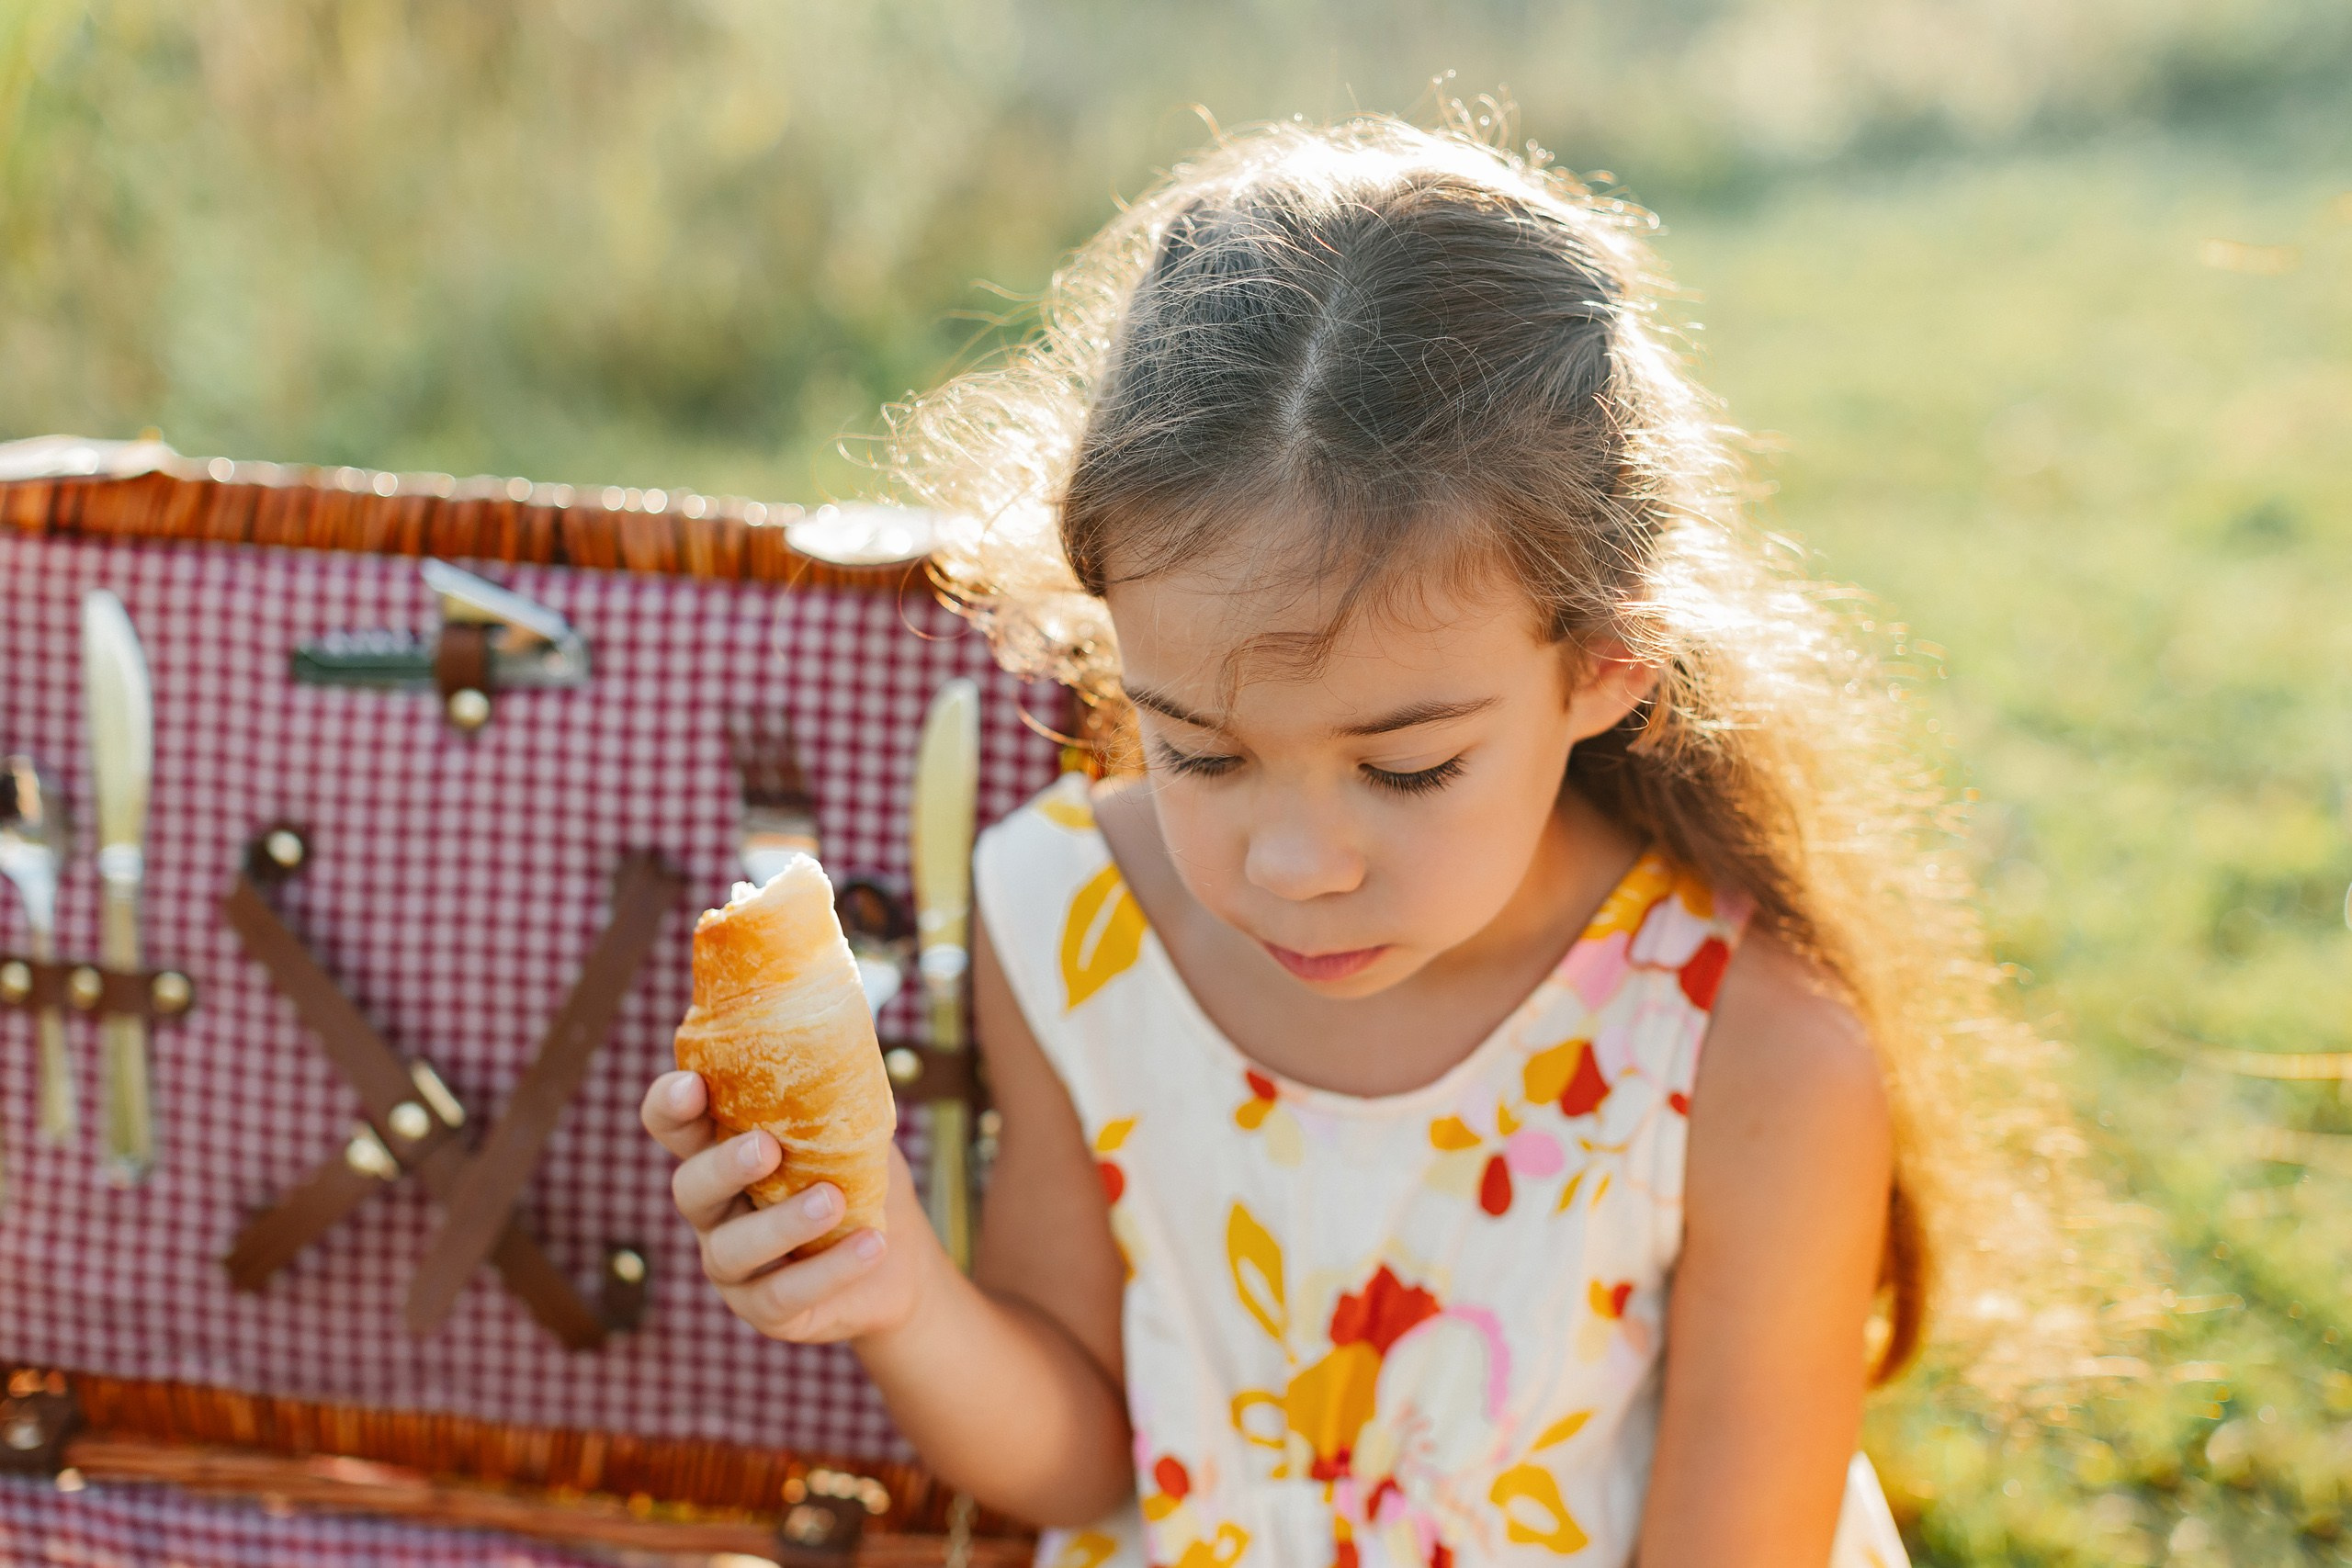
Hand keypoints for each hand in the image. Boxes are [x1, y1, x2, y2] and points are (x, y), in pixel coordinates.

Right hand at [641, 1069, 937, 1343]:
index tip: (689, 1087)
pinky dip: (828, 1269)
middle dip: (723, 1165)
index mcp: (722, 1151)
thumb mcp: (853, 1128)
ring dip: (781, 1223)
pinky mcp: (764, 1309)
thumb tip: (844, 1023)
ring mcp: (733, 1265)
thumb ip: (835, 1088)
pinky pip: (783, 1294)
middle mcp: (715, 1209)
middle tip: (766, 1148)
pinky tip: (870, 1244)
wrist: (898, 1260)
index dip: (669, 1107)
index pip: (674, 1126)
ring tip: (832, 1200)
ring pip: (732, 1249)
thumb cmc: (860, 1179)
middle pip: (690, 1188)